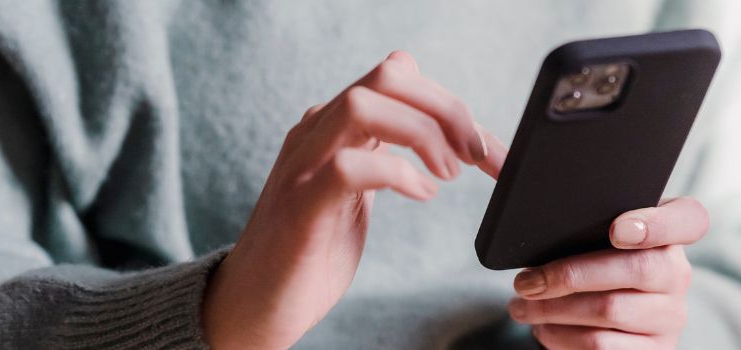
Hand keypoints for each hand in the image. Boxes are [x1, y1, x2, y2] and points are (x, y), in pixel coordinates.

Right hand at [201, 51, 506, 348]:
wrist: (254, 304)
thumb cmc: (311, 251)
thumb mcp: (357, 191)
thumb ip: (385, 155)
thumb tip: (443, 137)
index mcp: (333, 126)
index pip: (398, 76)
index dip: (450, 103)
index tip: (486, 149)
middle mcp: (316, 133)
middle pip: (388, 76)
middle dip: (446, 109)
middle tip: (476, 156)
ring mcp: (304, 166)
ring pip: (364, 104)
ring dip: (423, 134)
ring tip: (447, 175)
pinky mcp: (301, 206)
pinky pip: (349, 166)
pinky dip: (397, 174)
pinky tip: (421, 194)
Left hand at [507, 197, 708, 348]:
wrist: (610, 327)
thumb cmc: (592, 264)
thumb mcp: (588, 233)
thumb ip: (563, 203)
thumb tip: (496, 163)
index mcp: (671, 233)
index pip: (690, 219)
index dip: (657, 223)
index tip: (617, 230)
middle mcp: (678, 274)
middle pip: (634, 268)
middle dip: (568, 274)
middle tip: (524, 281)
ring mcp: (669, 316)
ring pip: (609, 310)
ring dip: (553, 309)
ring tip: (520, 304)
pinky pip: (603, 346)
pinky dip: (561, 337)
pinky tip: (542, 328)